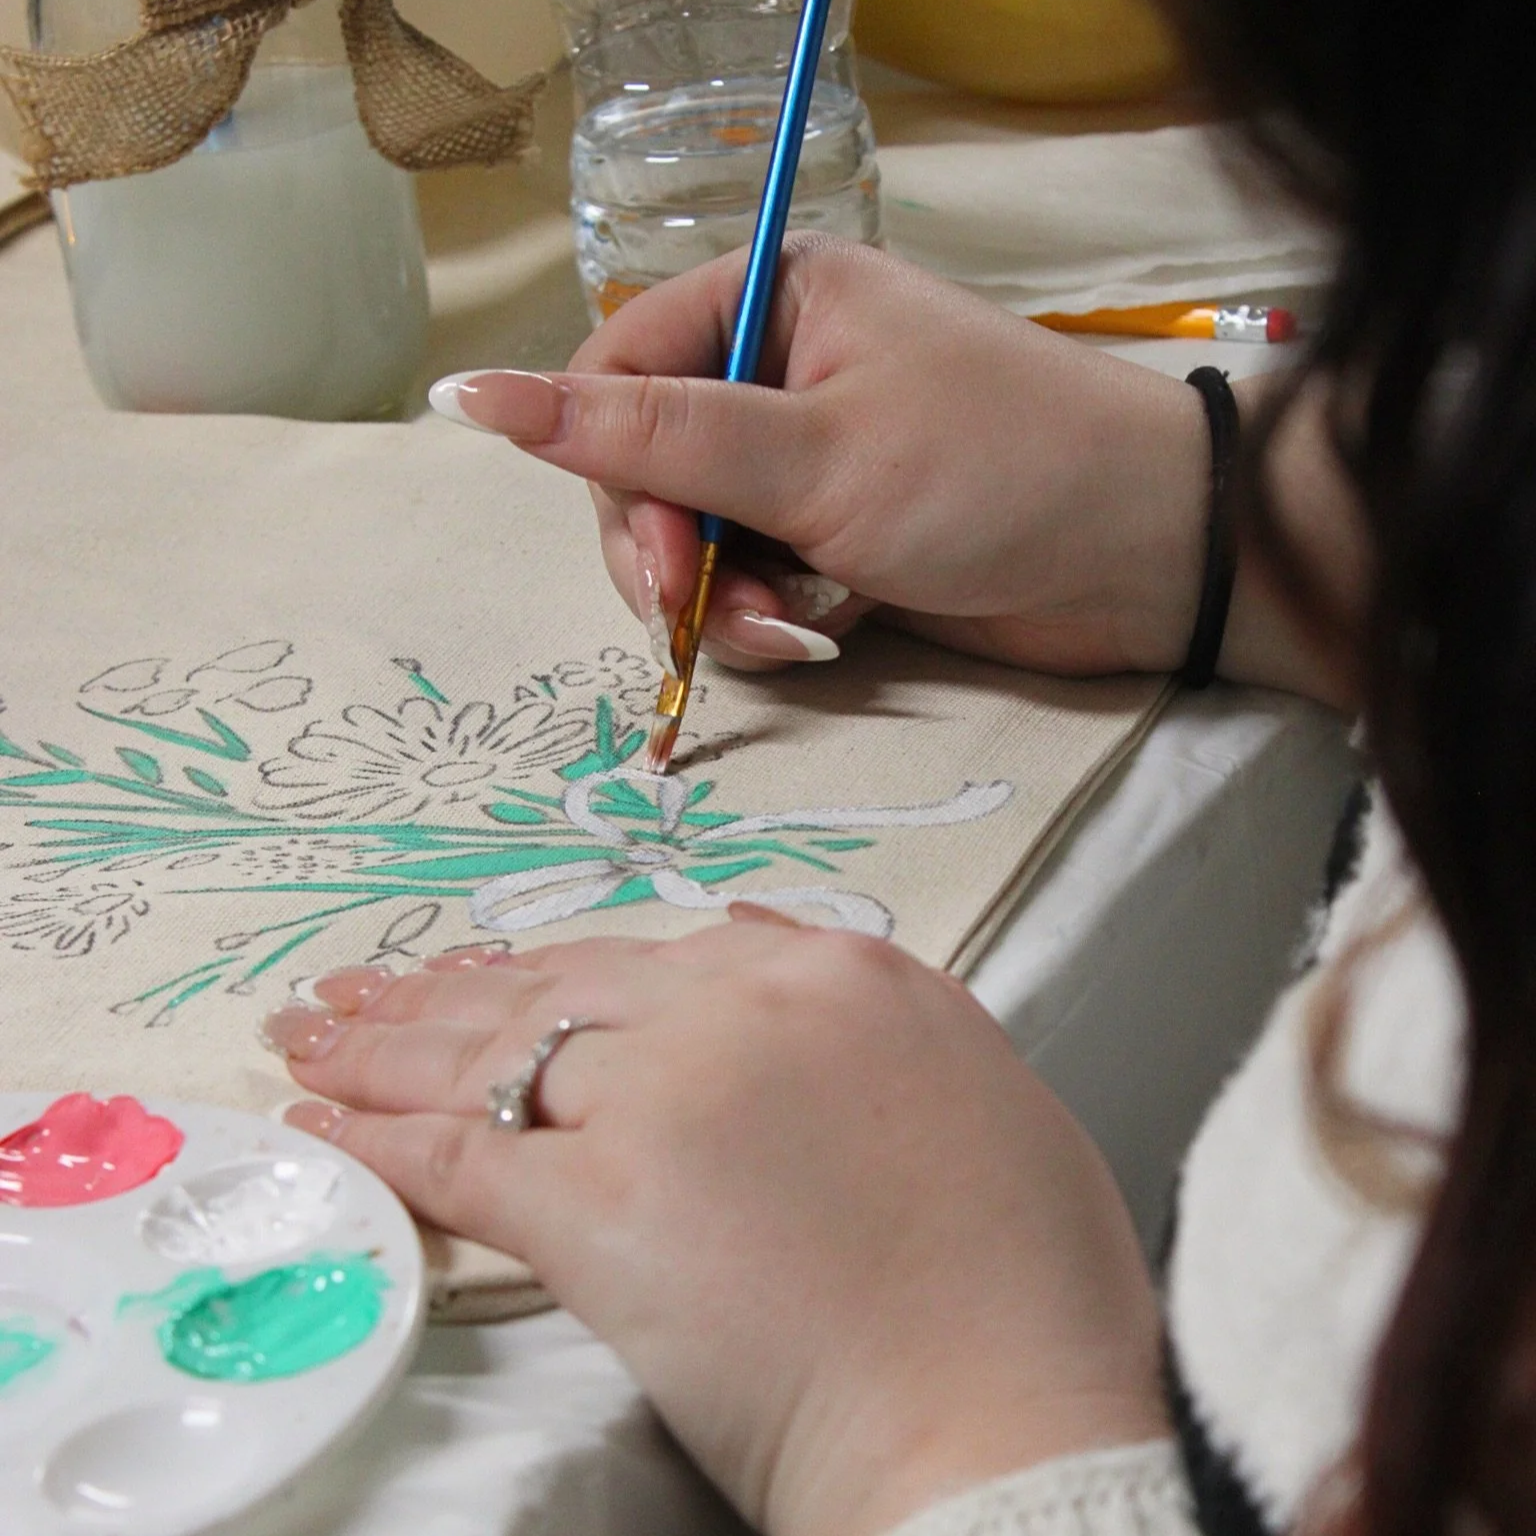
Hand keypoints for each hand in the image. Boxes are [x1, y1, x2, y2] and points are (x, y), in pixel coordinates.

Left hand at [267, 917, 1168, 1535]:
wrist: (1007, 1409)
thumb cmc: (1021, 1279)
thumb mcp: (970, 1086)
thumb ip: (861, 1014)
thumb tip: (755, 946)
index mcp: (842, 974)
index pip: (662, 955)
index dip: (563, 970)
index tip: (501, 974)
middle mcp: (747, 1005)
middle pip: (565, 989)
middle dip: (454, 994)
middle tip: (368, 994)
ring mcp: (668, 1093)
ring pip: (499, 1051)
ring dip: (391, 1047)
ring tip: (318, 1036)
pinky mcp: (601, 1201)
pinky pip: (461, 1153)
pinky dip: (379, 1137)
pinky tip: (324, 1121)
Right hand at [434, 236, 1211, 676]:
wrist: (1149, 558)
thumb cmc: (994, 470)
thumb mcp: (809, 450)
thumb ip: (645, 435)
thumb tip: (473, 395)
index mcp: (769, 299)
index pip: (615, 378)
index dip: (612, 475)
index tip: (660, 557)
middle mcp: (779, 372)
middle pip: (648, 474)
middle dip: (677, 558)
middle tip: (721, 609)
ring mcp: (810, 462)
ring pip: (699, 544)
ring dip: (730, 602)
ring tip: (803, 626)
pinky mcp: (838, 538)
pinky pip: (755, 584)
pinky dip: (779, 619)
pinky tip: (834, 629)